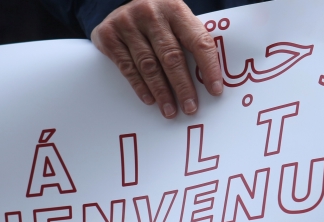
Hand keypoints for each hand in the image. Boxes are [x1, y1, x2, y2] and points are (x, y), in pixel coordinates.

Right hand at [91, 0, 223, 118]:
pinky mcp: (108, 35)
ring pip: (149, 65)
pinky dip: (140, 86)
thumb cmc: (156, 20)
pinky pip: (127, 67)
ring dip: (161, 92)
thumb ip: (189, 41)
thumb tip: (208, 80)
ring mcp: (127, 23)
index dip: (208, 67)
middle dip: (183, 86)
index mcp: (175, 9)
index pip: (198, 41)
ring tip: (170, 110)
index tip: (215, 91)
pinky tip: (150, 99)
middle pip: (171, 56)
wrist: (119, 6)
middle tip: (190, 108)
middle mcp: (151, 14)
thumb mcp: (174, 20)